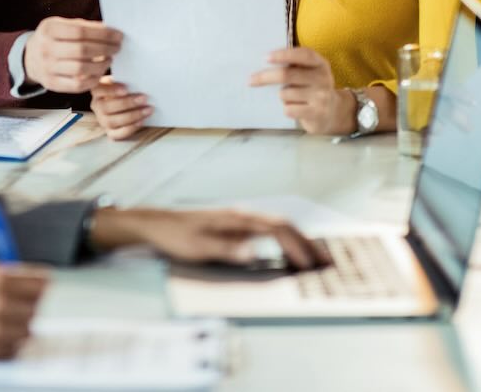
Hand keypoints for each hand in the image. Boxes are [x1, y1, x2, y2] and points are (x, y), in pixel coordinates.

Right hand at [0, 262, 49, 359]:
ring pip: (27, 330)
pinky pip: (13, 348)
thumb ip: (3, 275)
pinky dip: (6, 344)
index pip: (41, 282)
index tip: (40, 288)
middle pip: (37, 307)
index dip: (40, 285)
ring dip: (17, 327)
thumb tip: (34, 278)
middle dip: (27, 306)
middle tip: (12, 306)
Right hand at [24, 17, 122, 93]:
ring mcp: (47, 68)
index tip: (118, 35)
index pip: (80, 31)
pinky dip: (93, 80)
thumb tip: (110, 30)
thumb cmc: (53, 39)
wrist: (30, 58)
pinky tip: (100, 72)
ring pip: (81, 69)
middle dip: (105, 49)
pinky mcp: (52, 84)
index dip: (103, 34)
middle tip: (117, 48)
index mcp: (49, 29)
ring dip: (101, 65)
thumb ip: (84, 26)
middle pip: (82, 50)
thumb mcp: (62, 25)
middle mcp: (45, 49)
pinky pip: (77, 85)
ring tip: (109, 59)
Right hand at [90, 76, 150, 140]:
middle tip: (143, 98)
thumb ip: (127, 80)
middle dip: (126, 103)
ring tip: (147, 110)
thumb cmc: (127, 89)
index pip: (98, 89)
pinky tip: (141, 121)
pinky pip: (118, 134)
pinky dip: (130, 128)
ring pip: (112, 121)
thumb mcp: (124, 82)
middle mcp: (97, 106)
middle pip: (106, 107)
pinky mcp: (111, 132)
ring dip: (132, 116)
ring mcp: (103, 121)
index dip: (111, 90)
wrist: (129, 104)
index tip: (126, 89)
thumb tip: (138, 81)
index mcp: (97, 91)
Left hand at [90, 207, 329, 268]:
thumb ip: (227, 250)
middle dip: (306, 242)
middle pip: (283, 224)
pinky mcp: (234, 225)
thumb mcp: (198, 247)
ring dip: (297, 241)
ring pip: (277, 226)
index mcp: (237, 218)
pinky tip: (287, 253)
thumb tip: (255, 253)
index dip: (296, 246)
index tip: (309, 265)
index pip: (277, 228)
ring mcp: (238, 219)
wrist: (156, 224)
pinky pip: (267, 230)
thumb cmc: (176, 236)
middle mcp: (242, 215)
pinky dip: (284, 240)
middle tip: (325, 262)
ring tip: (313, 259)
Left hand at [249, 47, 353, 135]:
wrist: (332, 113)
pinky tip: (295, 109)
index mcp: (320, 63)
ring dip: (282, 96)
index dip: (284, 55)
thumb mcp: (309, 73)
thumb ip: (293, 66)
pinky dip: (287, 109)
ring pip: (285, 94)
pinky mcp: (318, 113)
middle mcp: (323, 78)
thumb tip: (263, 63)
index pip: (304, 55)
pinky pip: (289, 109)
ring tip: (291, 98)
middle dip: (265, 77)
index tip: (265, 57)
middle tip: (250, 80)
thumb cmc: (311, 88)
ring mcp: (322, 96)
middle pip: (287, 75)